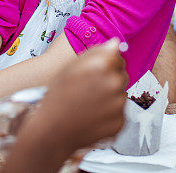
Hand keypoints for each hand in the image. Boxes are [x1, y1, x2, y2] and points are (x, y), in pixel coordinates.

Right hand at [17, 39, 127, 158]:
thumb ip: (97, 51)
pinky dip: (109, 114)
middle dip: (109, 79)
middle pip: (122, 75)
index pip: (118, 57)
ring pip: (120, 94)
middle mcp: (114, 83)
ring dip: (110, 97)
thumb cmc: (58, 97)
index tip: (95, 72)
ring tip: (89, 103)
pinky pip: (119, 113)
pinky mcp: (120, 122)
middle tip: (89, 89)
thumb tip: (115, 43)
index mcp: (103, 65)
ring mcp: (118, 104)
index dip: (106, 63)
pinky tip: (93, 115)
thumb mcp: (72, 66)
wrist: (53, 131)